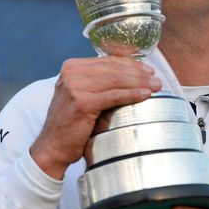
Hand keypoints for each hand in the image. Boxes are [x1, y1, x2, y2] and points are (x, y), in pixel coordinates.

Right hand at [30, 57, 160, 178]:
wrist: (52, 147)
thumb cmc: (71, 123)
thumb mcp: (81, 95)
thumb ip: (98, 82)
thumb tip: (131, 75)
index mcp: (72, 67)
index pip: (108, 61)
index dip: (131, 64)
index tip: (148, 70)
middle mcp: (71, 73)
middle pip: (114, 69)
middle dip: (138, 73)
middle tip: (156, 79)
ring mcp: (75, 86)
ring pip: (116, 80)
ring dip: (139, 82)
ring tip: (155, 86)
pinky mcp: (82, 102)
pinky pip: (114, 96)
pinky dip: (132, 94)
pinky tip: (145, 95)